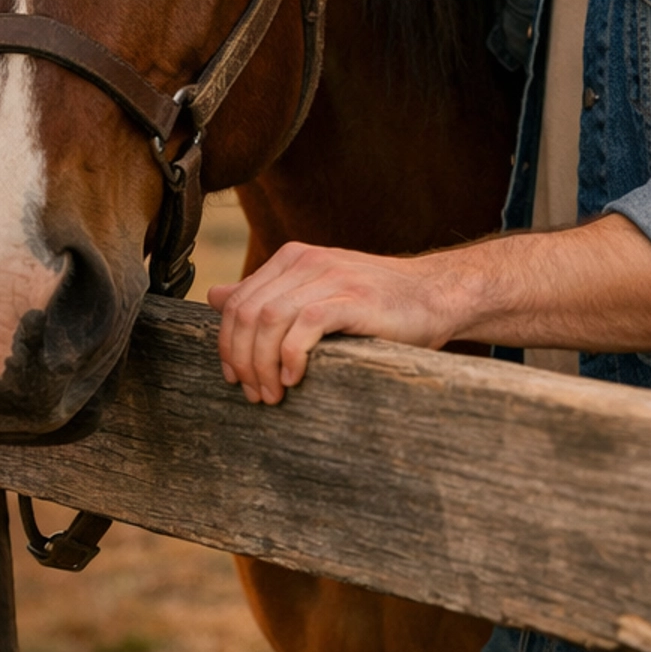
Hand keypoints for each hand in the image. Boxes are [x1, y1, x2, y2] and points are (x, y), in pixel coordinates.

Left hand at [207, 241, 455, 404]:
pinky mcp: (352, 298)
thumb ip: (267, 293)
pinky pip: (304, 326)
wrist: (435, 295)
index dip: (228, 345)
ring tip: (273, 393)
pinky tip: (296, 378)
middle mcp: (307, 261)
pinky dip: (291, 357)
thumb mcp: (316, 292)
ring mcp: (330, 278)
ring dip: (263, 364)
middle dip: (241, 360)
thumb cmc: (376, 302)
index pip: (237, 302)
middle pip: (247, 313)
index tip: (235, 379)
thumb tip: (215, 296)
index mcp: (292, 258)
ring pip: (269, 320)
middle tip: (254, 393)